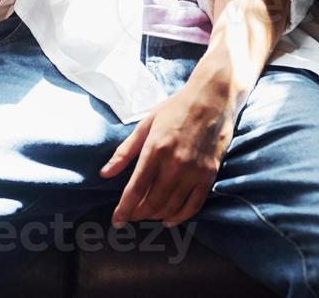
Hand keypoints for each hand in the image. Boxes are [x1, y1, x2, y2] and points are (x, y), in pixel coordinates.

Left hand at [100, 75, 237, 227]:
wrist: (213, 97)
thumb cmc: (176, 107)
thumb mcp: (146, 124)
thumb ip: (125, 151)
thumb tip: (105, 173)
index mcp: (156, 149)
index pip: (136, 189)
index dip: (124, 208)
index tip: (117, 221)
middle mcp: (175, 164)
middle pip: (152, 202)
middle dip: (138, 214)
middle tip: (131, 216)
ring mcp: (194, 171)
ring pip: (171, 207)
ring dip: (155, 216)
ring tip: (147, 215)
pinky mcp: (209, 175)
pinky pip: (194, 205)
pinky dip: (180, 217)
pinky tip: (169, 220)